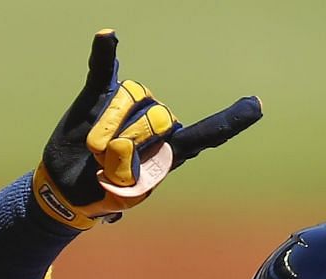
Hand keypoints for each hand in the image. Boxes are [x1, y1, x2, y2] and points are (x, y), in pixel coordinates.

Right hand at [33, 30, 262, 228]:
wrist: (69, 186)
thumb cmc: (102, 192)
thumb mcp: (121, 194)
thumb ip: (130, 171)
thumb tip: (122, 149)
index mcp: (171, 151)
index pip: (205, 134)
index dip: (230, 121)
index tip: (256, 106)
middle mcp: (157, 124)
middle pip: (156, 117)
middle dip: (127, 146)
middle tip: (110, 167)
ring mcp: (130, 105)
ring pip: (128, 101)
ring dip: (106, 132)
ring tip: (97, 152)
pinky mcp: (101, 93)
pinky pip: (103, 69)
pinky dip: (104, 53)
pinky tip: (108, 37)